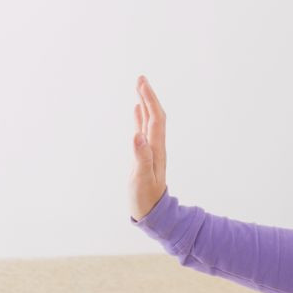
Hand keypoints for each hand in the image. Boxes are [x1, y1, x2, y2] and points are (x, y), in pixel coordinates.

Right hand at [129, 75, 167, 221]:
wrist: (153, 213)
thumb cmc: (146, 199)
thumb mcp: (142, 179)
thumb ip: (141, 157)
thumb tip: (137, 135)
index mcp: (155, 150)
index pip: (155, 120)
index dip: (149, 100)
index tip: (142, 83)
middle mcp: (155, 147)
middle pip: (155, 117)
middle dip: (149, 97)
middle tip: (141, 78)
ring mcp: (150, 151)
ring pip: (149, 122)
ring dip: (145, 104)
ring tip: (139, 89)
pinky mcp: (144, 156)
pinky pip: (143, 132)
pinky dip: (140, 118)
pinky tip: (137, 111)